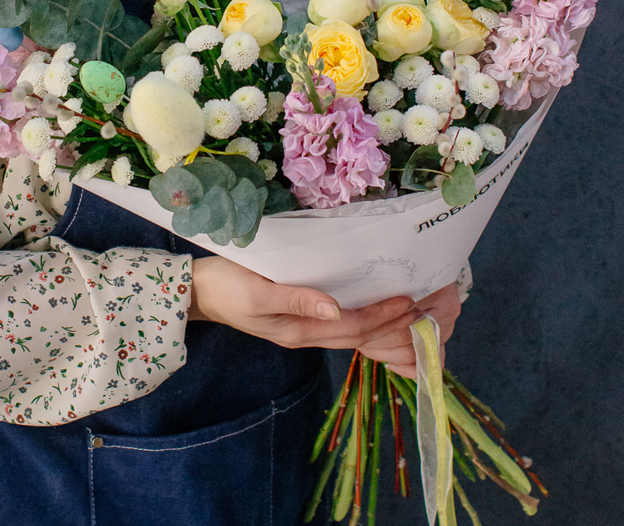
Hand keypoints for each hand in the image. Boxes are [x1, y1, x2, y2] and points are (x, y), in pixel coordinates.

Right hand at [189, 257, 460, 375]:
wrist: (198, 293)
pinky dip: (361, 316)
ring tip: (409, 309)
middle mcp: (305, 333)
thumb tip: (334, 308)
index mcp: (298, 330)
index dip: (382, 316)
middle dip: (391, 324)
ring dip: (381, 322)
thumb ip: (295, 299)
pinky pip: (338, 323)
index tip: (409, 301)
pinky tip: (372, 304)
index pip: (352, 327)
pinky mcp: (296, 317)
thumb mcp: (256, 292)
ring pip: (351, 332)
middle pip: (358, 334)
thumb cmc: (225, 288)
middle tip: (424, 308)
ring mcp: (300, 328)